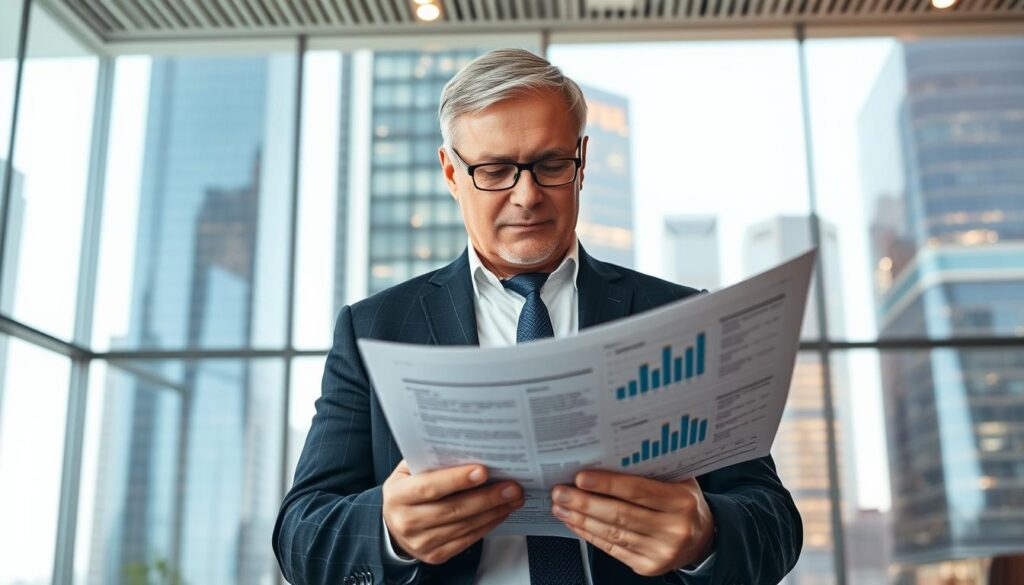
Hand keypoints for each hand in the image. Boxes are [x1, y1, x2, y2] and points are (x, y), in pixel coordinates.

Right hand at [382, 460, 523, 564]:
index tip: (483, 471)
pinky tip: (501, 512)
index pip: (429, 487)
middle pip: (452, 509)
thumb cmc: (407, 490)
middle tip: (511, 486)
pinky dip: (487, 525)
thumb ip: (431, 461)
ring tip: (513, 498)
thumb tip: (468, 449)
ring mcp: (421, 542)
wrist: (395, 524)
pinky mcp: (436, 555)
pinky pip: (467, 540)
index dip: (456, 479)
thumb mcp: (408, 471)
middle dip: (486, 497)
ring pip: (464, 526)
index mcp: (398, 495)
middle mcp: (407, 521)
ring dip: (493, 511)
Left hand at [550, 471, 714, 576]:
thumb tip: (609, 453)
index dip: (607, 484)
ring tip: (561, 506)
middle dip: (585, 502)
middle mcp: (673, 529)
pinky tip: (575, 523)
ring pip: (612, 533)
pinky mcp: (648, 567)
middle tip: (561, 491)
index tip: (581, 477)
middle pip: (620, 515)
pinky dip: (589, 535)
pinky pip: (612, 549)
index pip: (638, 491)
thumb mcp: (679, 480)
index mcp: (681, 502)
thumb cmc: (684, 503)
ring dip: (581, 519)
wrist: (703, 539)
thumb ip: (652, 469)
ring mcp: (660, 552)